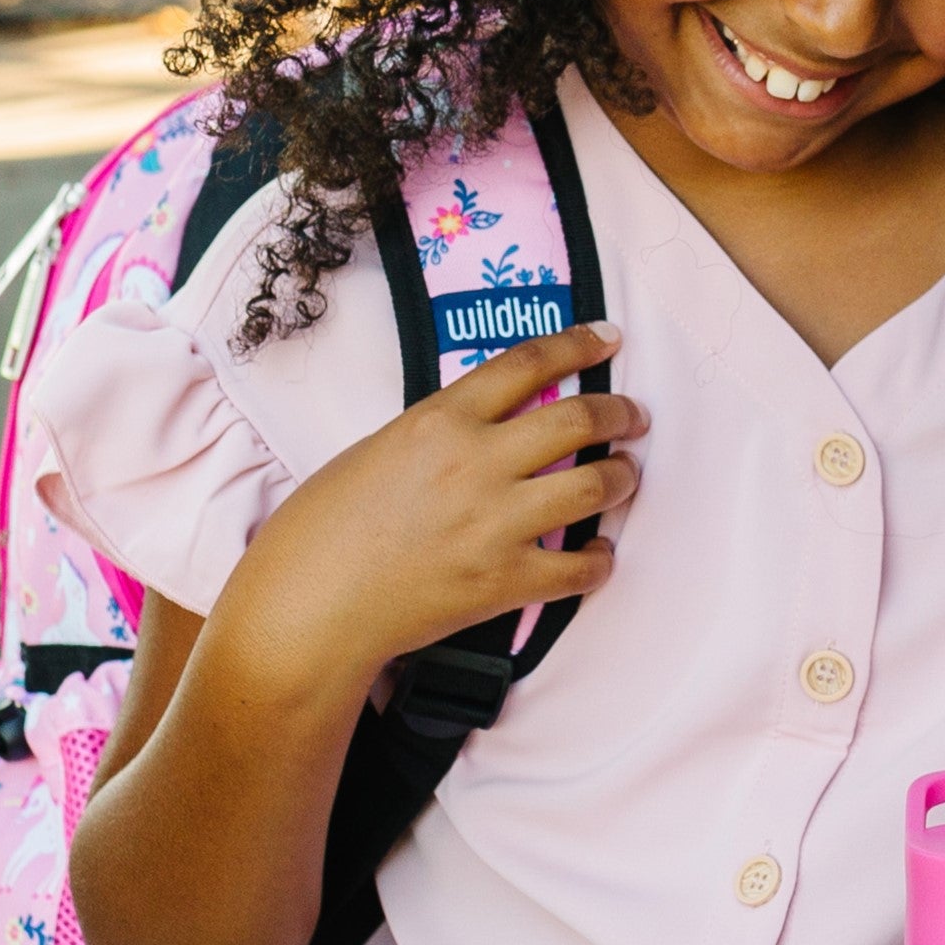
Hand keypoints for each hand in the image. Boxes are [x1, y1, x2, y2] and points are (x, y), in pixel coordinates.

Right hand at [221, 320, 644, 697]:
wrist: (309, 604)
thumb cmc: (324, 528)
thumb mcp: (378, 450)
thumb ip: (440, 433)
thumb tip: (486, 429)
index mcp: (440, 420)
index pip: (528, 363)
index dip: (578, 345)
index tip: (607, 339)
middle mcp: (476, 463)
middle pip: (578, 418)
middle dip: (620, 412)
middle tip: (634, 416)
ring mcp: (495, 524)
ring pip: (594, 486)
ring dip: (621, 478)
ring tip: (624, 477)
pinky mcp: (504, 582)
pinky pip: (580, 568)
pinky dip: (600, 558)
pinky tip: (599, 553)